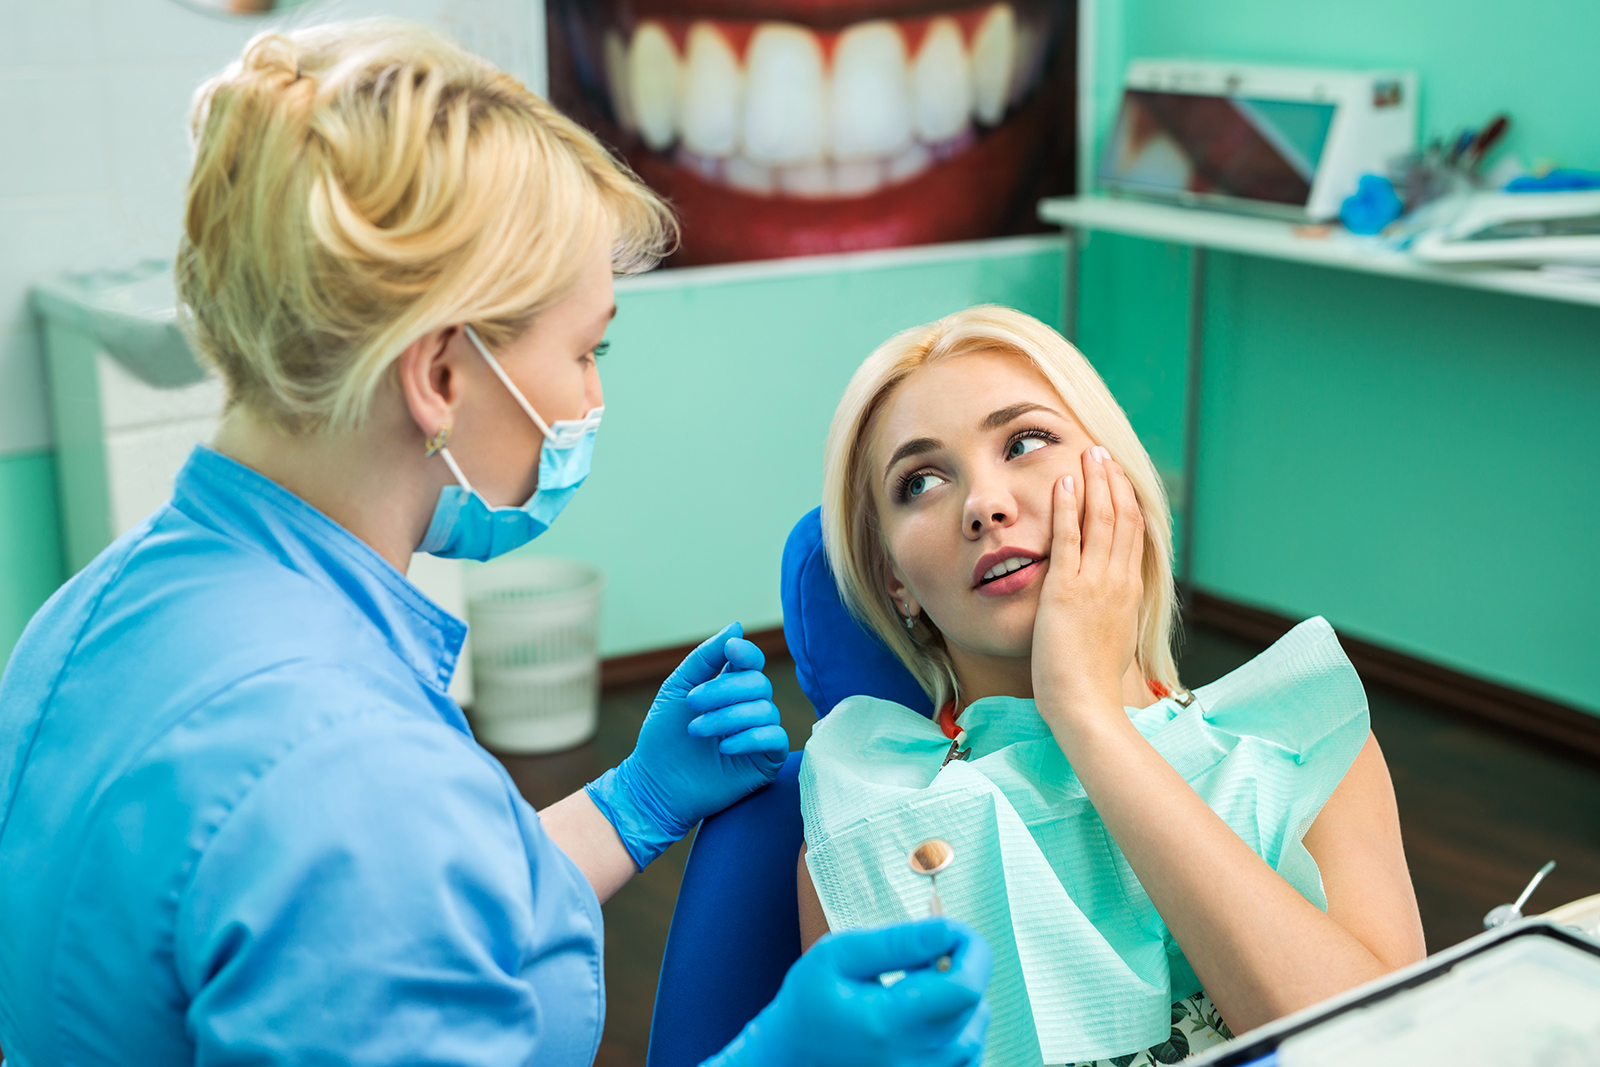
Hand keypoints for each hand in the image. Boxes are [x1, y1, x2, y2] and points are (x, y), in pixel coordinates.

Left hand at [586, 623, 788, 868]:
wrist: (657, 784)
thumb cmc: (663, 738)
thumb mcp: (677, 689)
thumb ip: (704, 658)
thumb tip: (736, 626)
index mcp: (729, 687)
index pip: (751, 662)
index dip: (746, 652)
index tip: (730, 650)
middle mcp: (748, 707)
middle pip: (758, 683)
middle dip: (723, 690)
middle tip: (691, 705)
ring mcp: (759, 733)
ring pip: (764, 710)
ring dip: (727, 718)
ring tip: (697, 731)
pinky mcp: (766, 760)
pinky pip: (774, 738)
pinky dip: (749, 738)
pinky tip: (724, 748)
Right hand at [704, 919, 992, 1066]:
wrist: (788, 1060)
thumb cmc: (806, 1005)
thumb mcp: (836, 957)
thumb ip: (894, 943)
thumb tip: (946, 930)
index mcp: (889, 1023)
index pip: (966, 987)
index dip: (971, 949)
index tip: (950, 930)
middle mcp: (915, 1059)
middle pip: (974, 1005)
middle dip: (959, 966)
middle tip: (919, 954)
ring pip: (976, 1030)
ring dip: (959, 998)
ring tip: (914, 987)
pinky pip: (967, 1055)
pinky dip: (958, 1028)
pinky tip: (922, 1015)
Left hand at [1031, 445, 1145, 726]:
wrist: (1085, 704)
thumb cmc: (1092, 682)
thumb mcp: (1111, 638)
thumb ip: (1111, 612)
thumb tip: (1109, 603)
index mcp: (1129, 592)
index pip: (1134, 533)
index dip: (1126, 500)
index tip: (1117, 476)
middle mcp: (1118, 581)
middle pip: (1122, 517)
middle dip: (1112, 480)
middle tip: (1102, 451)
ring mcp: (1095, 583)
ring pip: (1102, 519)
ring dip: (1095, 482)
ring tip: (1088, 453)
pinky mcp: (1067, 589)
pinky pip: (1069, 538)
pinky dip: (1068, 507)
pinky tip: (1063, 482)